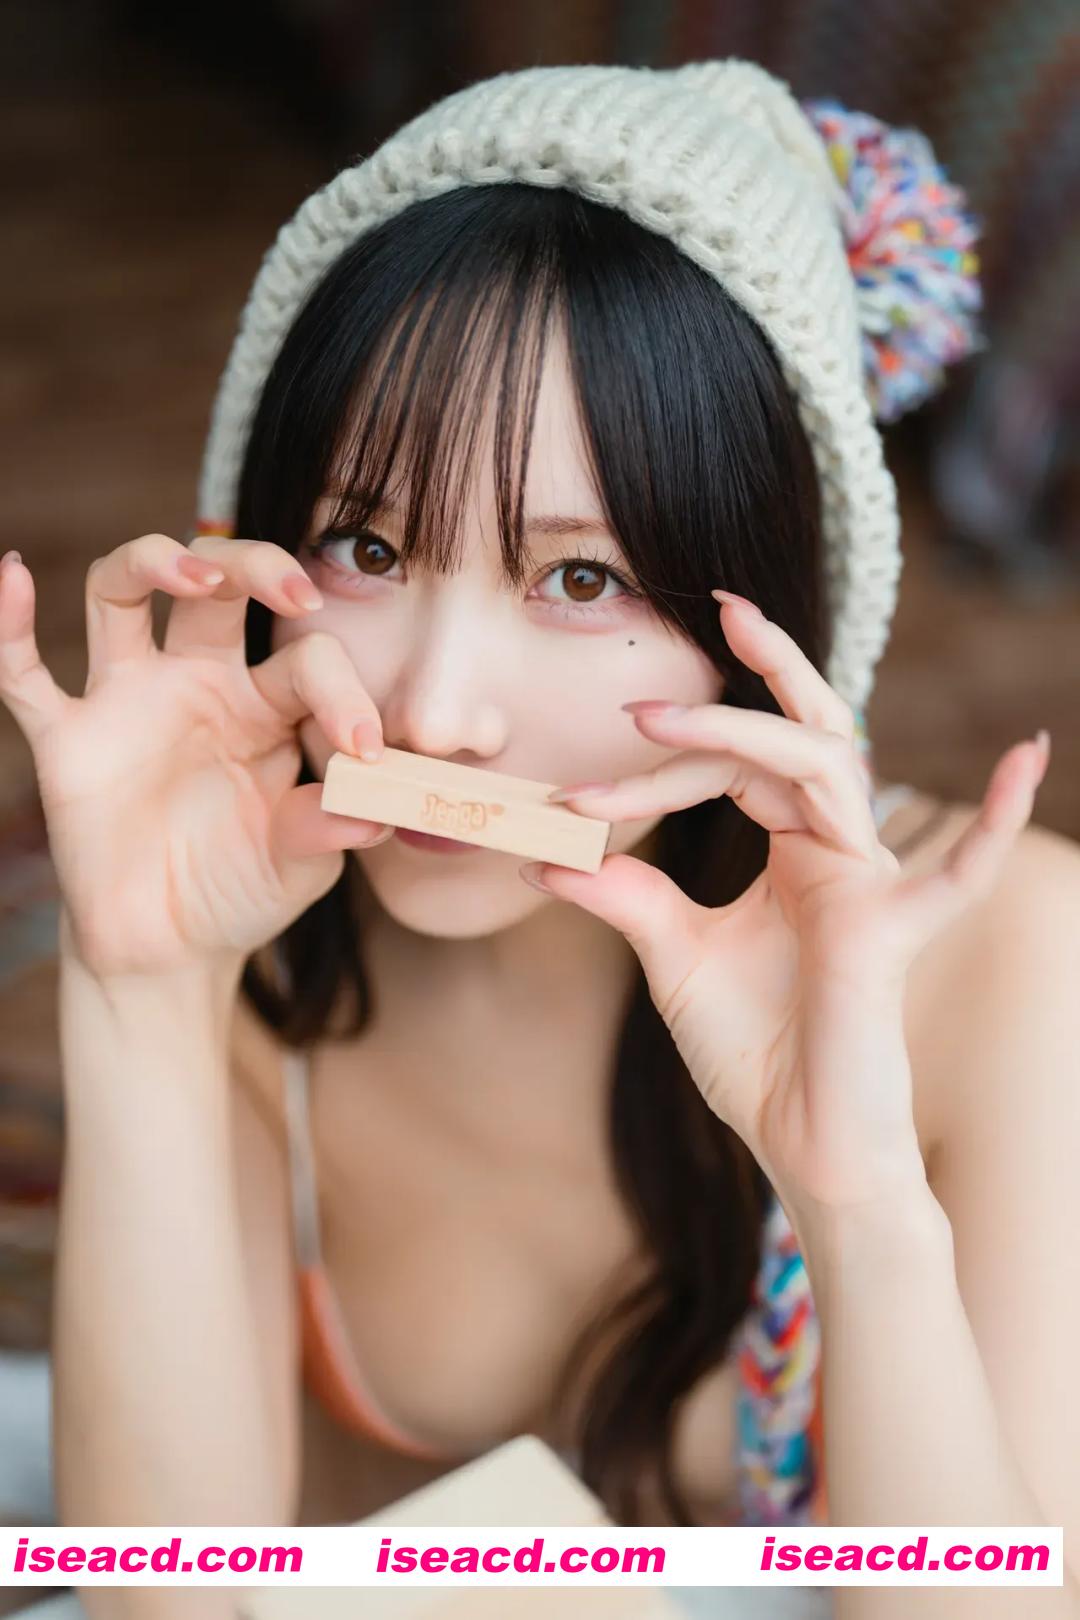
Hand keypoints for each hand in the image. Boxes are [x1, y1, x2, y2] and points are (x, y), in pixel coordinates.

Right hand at [0, 537, 391, 977]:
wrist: (170, 948)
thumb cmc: (243, 888)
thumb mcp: (300, 865)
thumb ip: (328, 829)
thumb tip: (374, 810)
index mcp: (269, 705)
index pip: (307, 659)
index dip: (344, 693)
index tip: (365, 751)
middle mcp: (200, 683)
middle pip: (220, 584)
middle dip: (259, 565)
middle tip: (299, 593)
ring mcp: (130, 700)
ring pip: (123, 592)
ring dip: (153, 562)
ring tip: (196, 575)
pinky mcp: (69, 739)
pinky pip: (22, 672)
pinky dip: (8, 623)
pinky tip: (15, 575)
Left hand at [522, 593, 1049, 1212]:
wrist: (796, 1142)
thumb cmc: (749, 1052)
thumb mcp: (673, 959)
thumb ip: (626, 899)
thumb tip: (547, 859)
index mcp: (788, 849)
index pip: (730, 771)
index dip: (656, 773)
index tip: (574, 796)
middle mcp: (833, 851)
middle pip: (787, 743)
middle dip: (731, 694)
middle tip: (682, 645)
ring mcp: (868, 883)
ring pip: (827, 768)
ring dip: (744, 732)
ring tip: (654, 723)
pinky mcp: (893, 929)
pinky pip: (959, 870)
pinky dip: (995, 817)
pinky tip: (1029, 753)